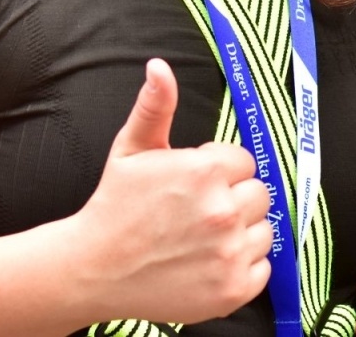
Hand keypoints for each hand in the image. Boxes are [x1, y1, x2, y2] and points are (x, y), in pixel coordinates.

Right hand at [67, 59, 273, 323]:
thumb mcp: (133, 149)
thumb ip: (156, 106)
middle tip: (198, 212)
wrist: (91, 270)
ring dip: (241, 233)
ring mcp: (229, 253)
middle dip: (234, 199)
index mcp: (206, 172)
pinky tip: (210, 262)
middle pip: (259, 194)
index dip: (221, 171)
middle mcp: (223, 211)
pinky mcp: (231, 288)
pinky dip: (243, 266)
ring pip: (264, 229)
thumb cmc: (114, 207)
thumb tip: (160, 66)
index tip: (196, 185)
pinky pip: (264, 267)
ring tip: (202, 237)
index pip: (245, 162)